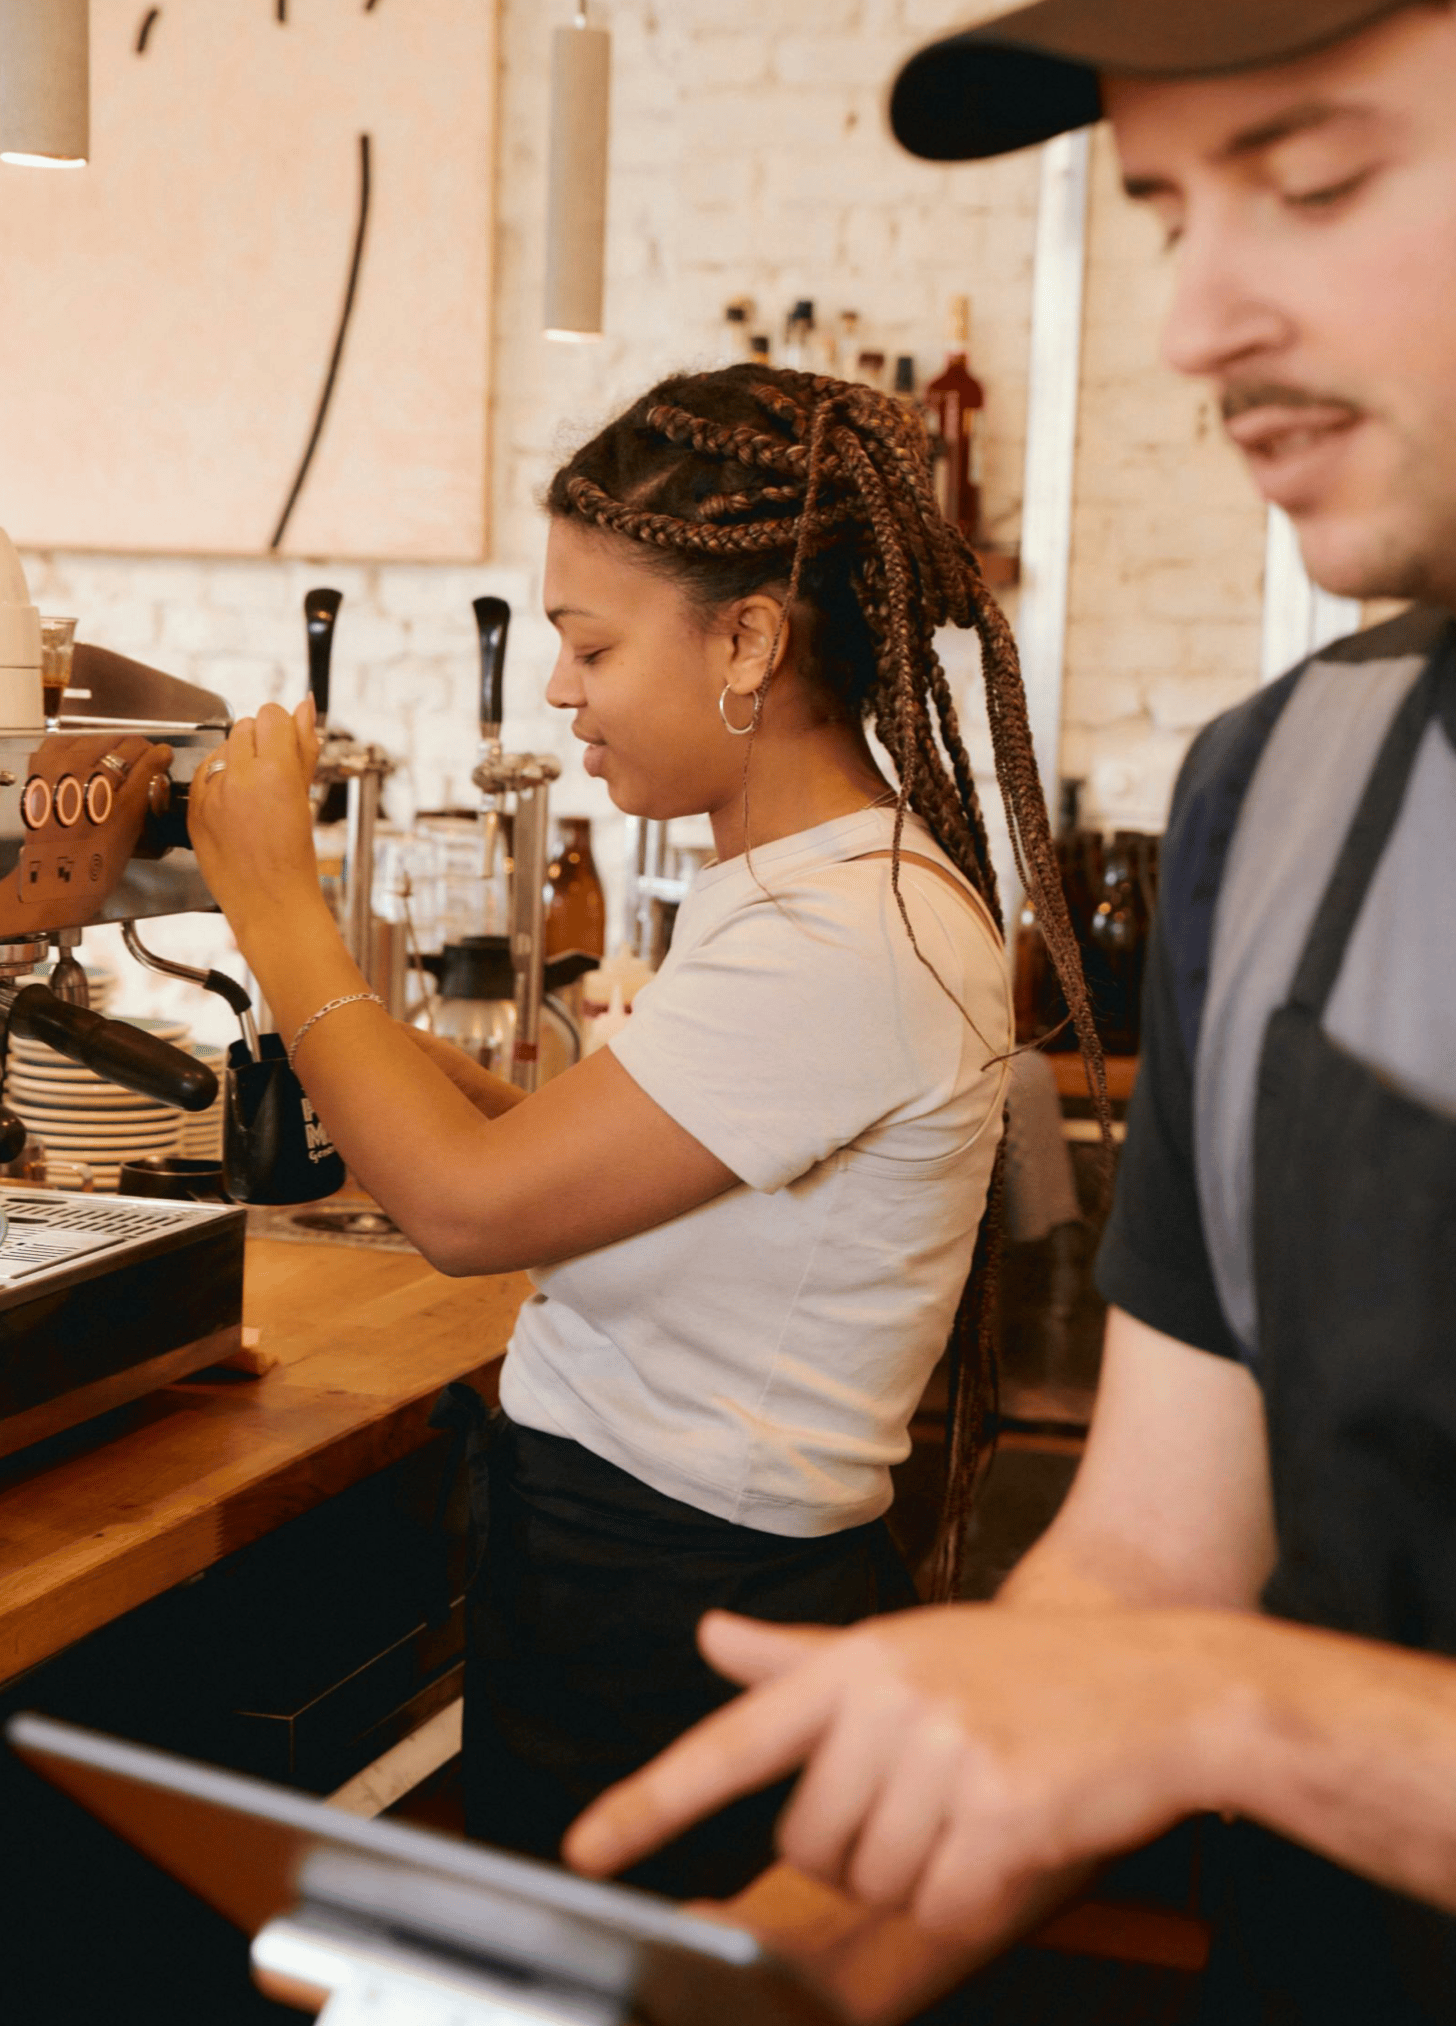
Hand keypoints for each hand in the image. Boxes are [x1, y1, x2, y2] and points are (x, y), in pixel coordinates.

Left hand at [188, 699, 324, 939]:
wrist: (269, 902)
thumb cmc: (295, 858)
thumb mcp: (305, 797)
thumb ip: (304, 746)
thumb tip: (305, 706)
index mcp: (275, 772)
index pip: (272, 715)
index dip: (283, 730)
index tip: (288, 748)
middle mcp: (239, 777)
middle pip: (246, 726)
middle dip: (261, 743)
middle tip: (273, 777)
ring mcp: (212, 793)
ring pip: (222, 746)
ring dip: (239, 758)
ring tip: (255, 794)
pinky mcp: (193, 807)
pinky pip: (203, 771)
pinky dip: (218, 779)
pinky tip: (235, 804)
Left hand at [565, 1604, 1247, 1939]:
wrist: (1163, 1684)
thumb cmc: (1030, 1672)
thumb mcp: (909, 1647)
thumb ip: (800, 1660)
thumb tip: (711, 1635)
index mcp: (855, 1662)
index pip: (732, 1741)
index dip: (650, 1803)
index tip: (584, 1851)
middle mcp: (888, 1700)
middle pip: (813, 1846)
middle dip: (864, 1849)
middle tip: (937, 1792)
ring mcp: (945, 1753)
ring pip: (878, 1884)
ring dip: (924, 1872)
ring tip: (981, 1801)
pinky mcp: (999, 1811)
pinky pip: (945, 1905)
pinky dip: (976, 1893)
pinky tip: (1015, 1833)